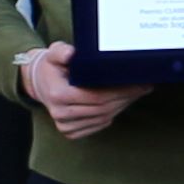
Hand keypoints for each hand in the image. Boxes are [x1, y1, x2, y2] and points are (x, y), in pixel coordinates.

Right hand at [17, 43, 143, 141]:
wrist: (40, 83)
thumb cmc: (51, 67)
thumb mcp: (53, 53)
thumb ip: (61, 51)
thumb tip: (72, 54)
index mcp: (57, 94)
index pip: (95, 96)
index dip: (118, 91)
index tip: (136, 82)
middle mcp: (61, 114)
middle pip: (102, 108)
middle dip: (126, 97)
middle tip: (143, 86)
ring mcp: (65, 126)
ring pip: (103, 118)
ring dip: (122, 106)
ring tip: (137, 92)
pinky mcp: (71, 132)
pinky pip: (98, 125)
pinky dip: (113, 114)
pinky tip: (123, 102)